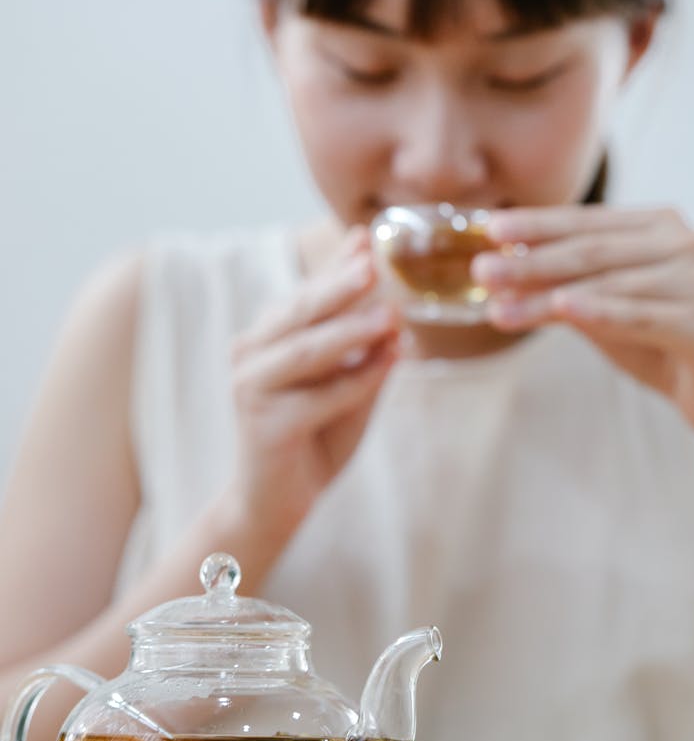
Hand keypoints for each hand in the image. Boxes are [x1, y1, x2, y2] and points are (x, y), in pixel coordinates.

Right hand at [224, 227, 399, 551]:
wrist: (277, 503)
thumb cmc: (314, 438)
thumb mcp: (347, 387)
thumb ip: (365, 351)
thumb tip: (395, 309)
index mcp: (267, 337)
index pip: (306, 293)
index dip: (336, 266)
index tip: (367, 237)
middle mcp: (251, 354)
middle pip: (299, 312)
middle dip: (338, 284)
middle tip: (374, 262)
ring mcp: (252, 388)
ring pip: (307, 351)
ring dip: (350, 331)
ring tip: (389, 314)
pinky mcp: (265, 425)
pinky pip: (320, 397)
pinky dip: (358, 379)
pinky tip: (390, 361)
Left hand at [472, 205, 693, 454]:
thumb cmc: (668, 349)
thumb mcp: (609, 316)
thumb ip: (569, 292)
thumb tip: (505, 277)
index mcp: (666, 228)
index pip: (591, 222)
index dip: (539, 224)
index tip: (489, 228)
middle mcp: (690, 243)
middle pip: (594, 250)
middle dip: (531, 260)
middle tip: (481, 269)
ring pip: (608, 284)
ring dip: (546, 294)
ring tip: (498, 305)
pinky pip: (640, 316)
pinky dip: (599, 311)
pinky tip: (560, 308)